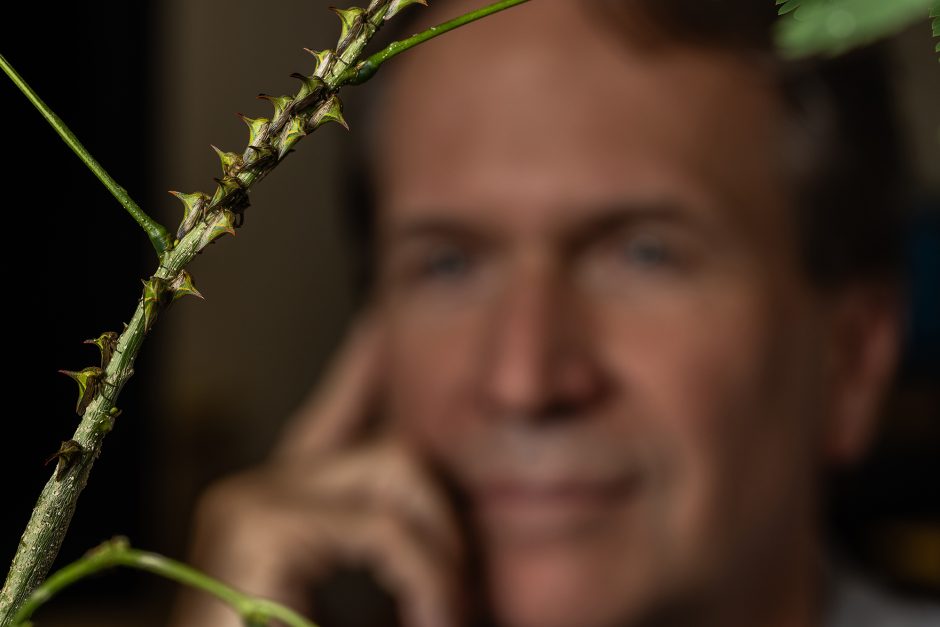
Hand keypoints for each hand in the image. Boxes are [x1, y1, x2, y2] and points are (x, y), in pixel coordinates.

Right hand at [169, 314, 464, 626]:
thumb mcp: (374, 597)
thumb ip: (406, 554)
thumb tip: (452, 518)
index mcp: (288, 509)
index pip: (342, 408)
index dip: (367, 361)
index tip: (387, 317)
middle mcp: (259, 490)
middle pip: (397, 448)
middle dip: (446, 521)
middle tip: (457, 605)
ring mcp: (251, 502)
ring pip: (401, 470)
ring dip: (443, 560)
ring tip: (442, 621)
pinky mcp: (254, 527)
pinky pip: (386, 530)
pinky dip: (428, 584)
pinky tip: (426, 624)